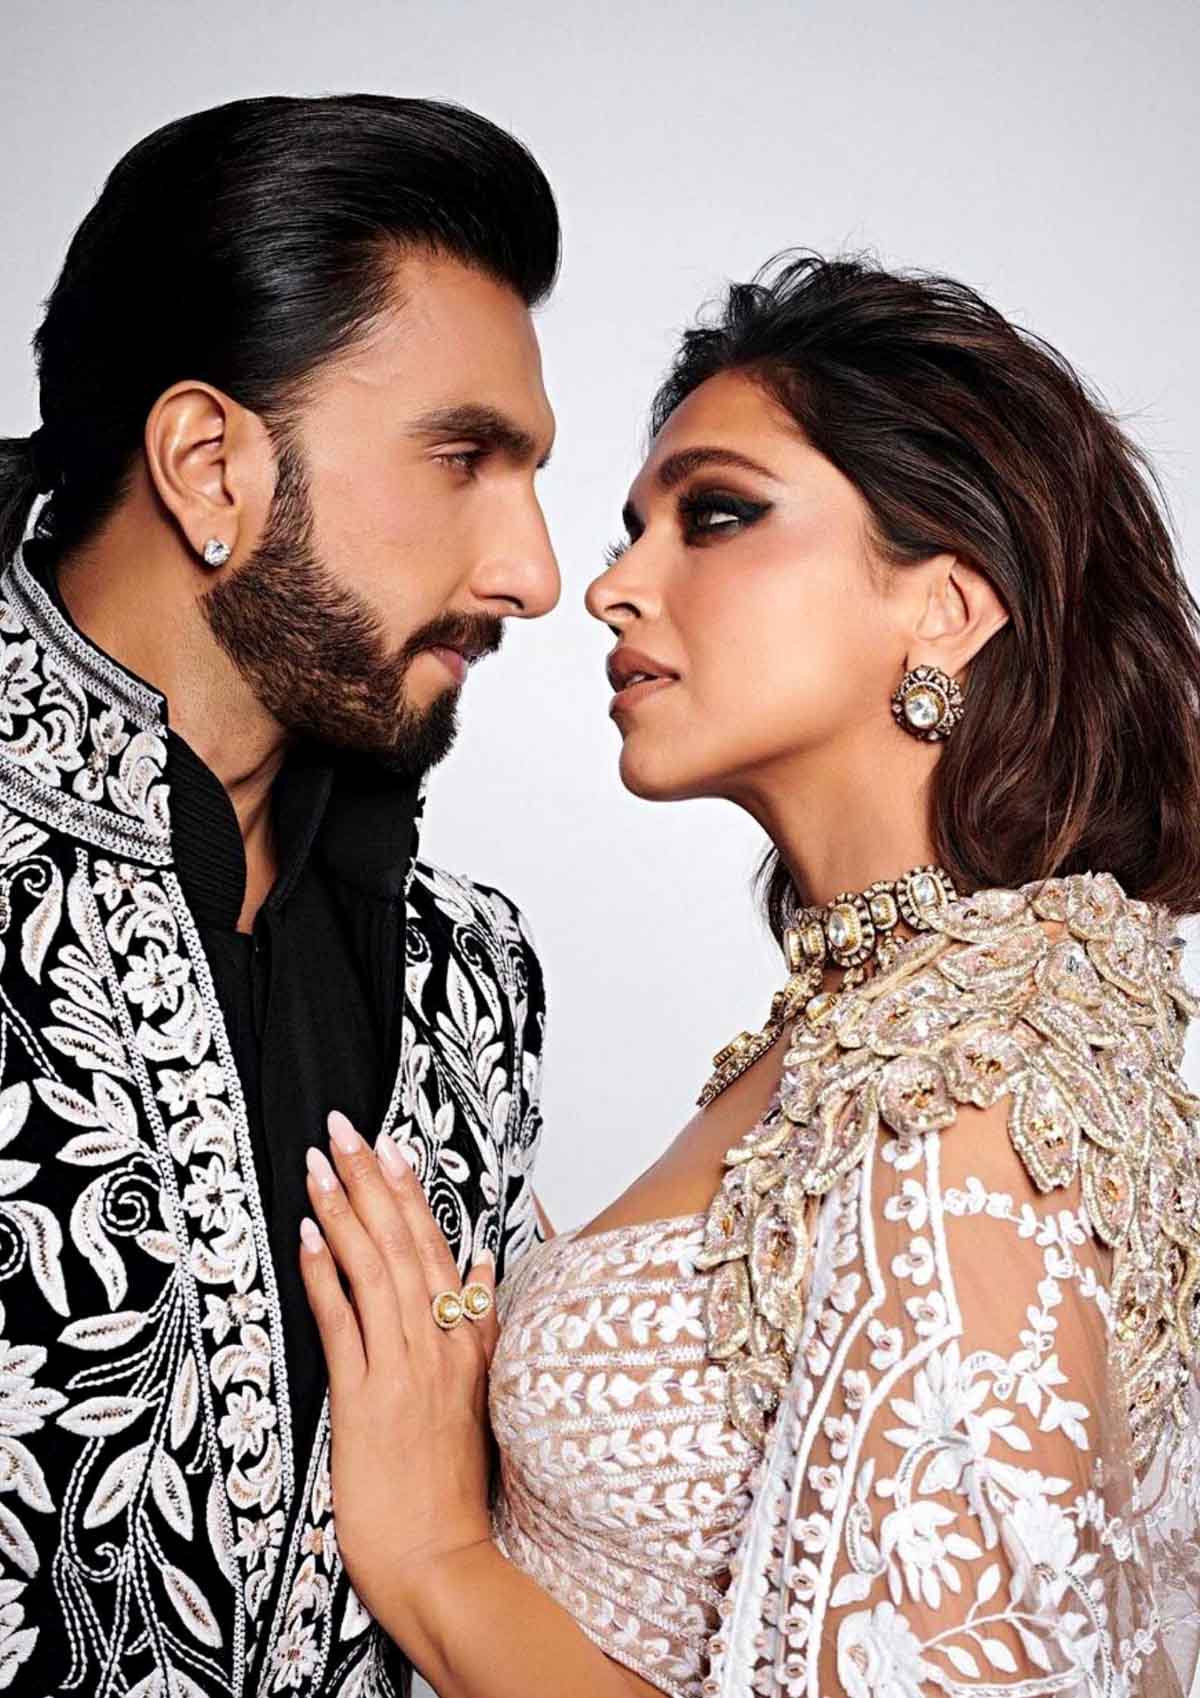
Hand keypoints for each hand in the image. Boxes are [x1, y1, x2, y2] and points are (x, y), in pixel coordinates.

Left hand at [298, 1109, 498, 1628]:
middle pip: (406, 1244)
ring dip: (345, 1211)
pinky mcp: (368, 1399)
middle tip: (346, 1128)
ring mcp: (405, 1369)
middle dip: (372, 1180)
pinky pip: (344, 1322)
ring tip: (320, 1164)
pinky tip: (307, 1237)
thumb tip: (489, 1264)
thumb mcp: (485, 1396)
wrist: (443, 1560)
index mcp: (471, 1342)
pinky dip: (325, 1275)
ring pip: (375, 1270)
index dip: (412, 1193)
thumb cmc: (457, 1486)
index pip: (441, 1249)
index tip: (392, 1145)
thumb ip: (484, 1324)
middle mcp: (442, 1345)